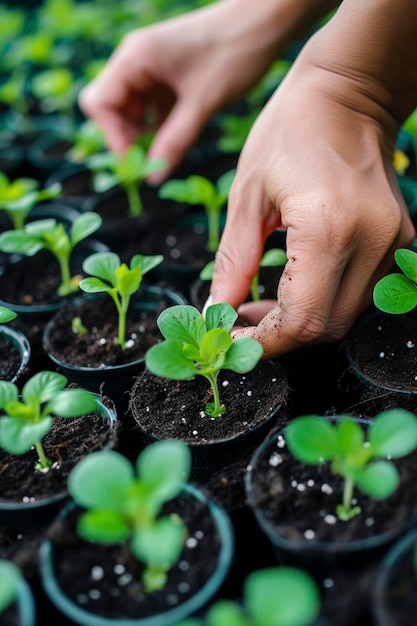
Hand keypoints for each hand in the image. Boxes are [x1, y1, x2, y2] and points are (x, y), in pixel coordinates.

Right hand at [78, 0, 338, 182]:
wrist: (265, 22)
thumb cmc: (235, 52)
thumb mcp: (203, 104)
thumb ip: (175, 141)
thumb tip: (152, 178)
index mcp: (135, 58)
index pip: (99, 104)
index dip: (114, 137)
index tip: (140, 162)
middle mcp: (135, 60)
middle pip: (109, 108)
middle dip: (127, 137)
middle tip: (153, 160)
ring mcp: (150, 66)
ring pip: (129, 109)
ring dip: (143, 133)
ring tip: (168, 149)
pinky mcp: (165, 74)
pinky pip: (149, 106)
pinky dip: (158, 125)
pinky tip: (177, 135)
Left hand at [208, 34, 415, 358]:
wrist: (349, 93)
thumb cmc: (290, 131)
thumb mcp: (246, 195)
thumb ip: (232, 263)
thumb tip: (216, 311)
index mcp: (328, 227)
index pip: (300, 319)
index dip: (262, 343)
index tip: (230, 342)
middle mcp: (371, 242)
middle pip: (324, 328)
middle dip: (277, 338)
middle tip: (238, 325)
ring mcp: (392, 243)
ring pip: (342, 318)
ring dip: (298, 322)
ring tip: (259, 306)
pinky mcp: (397, 241)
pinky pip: (357, 295)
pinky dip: (321, 304)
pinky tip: (291, 289)